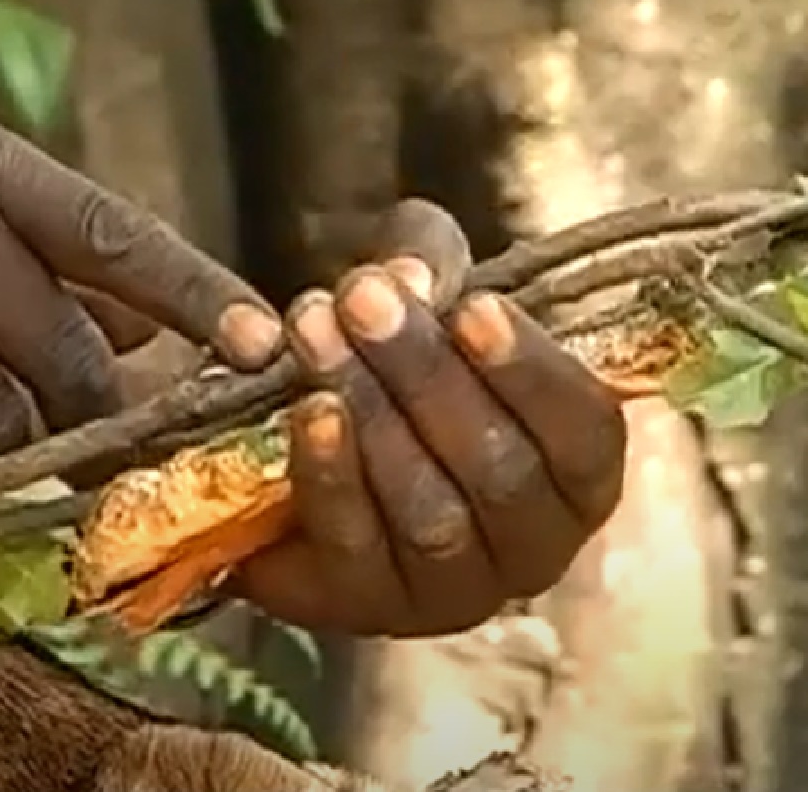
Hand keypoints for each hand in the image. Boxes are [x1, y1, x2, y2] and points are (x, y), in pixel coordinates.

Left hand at [232, 200, 627, 636]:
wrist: (292, 466)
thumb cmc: (393, 377)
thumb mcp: (422, 304)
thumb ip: (427, 267)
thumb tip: (403, 275)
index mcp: (574, 479)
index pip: (585, 435)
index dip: (532, 372)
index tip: (472, 306)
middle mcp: (530, 550)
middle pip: (499, 471)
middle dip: (424, 373)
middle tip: (361, 295)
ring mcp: (448, 593)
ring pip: (429, 512)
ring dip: (370, 411)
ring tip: (315, 330)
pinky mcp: (365, 610)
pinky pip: (355, 545)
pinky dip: (332, 473)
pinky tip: (311, 410)